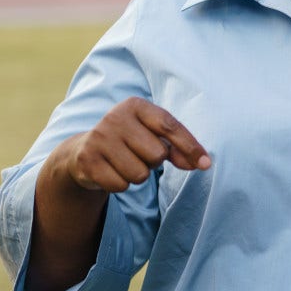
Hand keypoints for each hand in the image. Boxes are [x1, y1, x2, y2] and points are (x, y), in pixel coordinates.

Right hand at [61, 97, 210, 192]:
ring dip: (137, 175)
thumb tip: (203, 163)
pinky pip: (121, 185)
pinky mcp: (88, 160)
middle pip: (157, 154)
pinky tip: (111, 171)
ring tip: (124, 163)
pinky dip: (121, 185)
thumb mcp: (153, 136)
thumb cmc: (129, 141)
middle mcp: (115, 117)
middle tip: (138, 155)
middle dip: (153, 162)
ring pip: (140, 174)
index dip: (190, 146)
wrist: (84, 151)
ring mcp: (99, 138)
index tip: (206, 164)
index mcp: (135, 105)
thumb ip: (179, 148)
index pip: (169, 126)